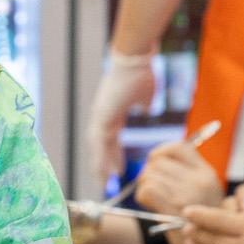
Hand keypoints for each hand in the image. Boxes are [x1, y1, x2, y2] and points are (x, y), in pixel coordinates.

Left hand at [85, 53, 157, 192]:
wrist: (135, 60)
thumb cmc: (141, 72)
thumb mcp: (145, 95)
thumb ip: (143, 104)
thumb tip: (145, 109)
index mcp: (112, 112)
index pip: (111, 138)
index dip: (113, 154)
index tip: (116, 168)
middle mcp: (103, 115)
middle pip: (100, 146)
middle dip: (103, 164)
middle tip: (105, 181)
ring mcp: (100, 116)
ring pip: (98, 148)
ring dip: (100, 166)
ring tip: (104, 183)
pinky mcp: (102, 117)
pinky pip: (101, 144)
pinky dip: (102, 159)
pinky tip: (105, 172)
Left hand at [132, 136, 224, 215]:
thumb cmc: (202, 222)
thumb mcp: (205, 192)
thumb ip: (187, 172)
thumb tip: (157, 157)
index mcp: (207, 173)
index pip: (178, 147)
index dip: (161, 152)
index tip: (156, 164)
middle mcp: (198, 180)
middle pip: (159, 162)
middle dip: (148, 172)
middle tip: (151, 186)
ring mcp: (186, 194)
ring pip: (150, 176)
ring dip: (144, 186)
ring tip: (153, 197)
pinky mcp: (173, 209)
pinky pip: (147, 191)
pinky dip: (142, 197)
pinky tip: (150, 204)